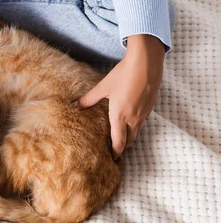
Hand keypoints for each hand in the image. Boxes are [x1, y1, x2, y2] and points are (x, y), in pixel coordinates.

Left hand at [74, 35, 165, 158]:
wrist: (147, 63)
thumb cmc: (123, 74)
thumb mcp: (103, 87)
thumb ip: (88, 99)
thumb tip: (72, 106)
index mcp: (120, 116)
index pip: (118, 142)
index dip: (115, 153)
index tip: (111, 160)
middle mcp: (134, 118)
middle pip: (128, 141)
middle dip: (121, 147)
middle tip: (113, 151)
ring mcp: (144, 114)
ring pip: (136, 132)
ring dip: (128, 137)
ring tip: (120, 138)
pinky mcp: (150, 107)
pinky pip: (141, 122)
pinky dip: (135, 126)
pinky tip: (128, 120)